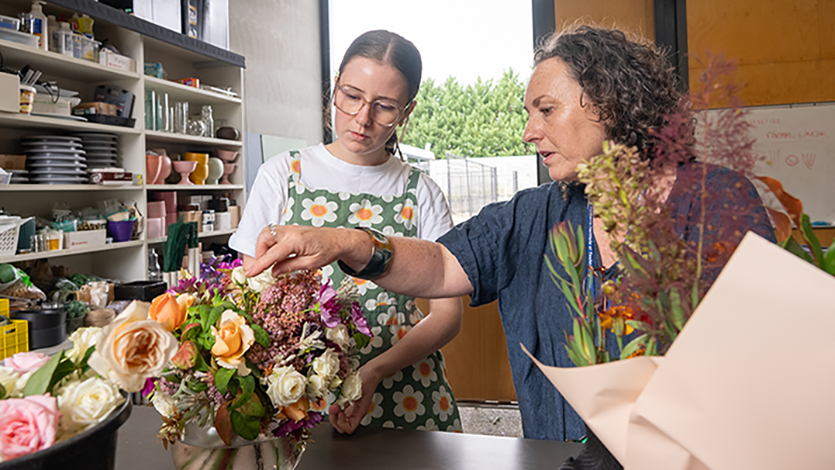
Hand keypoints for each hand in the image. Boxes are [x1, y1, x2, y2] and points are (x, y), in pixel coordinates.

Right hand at [245, 225, 366, 277]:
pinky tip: (272, 255)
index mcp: (296, 241)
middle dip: (258, 252)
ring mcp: (289, 229)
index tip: (250, 273)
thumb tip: (273, 272)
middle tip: (260, 267)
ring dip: (261, 247)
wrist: (339, 239)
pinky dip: (268, 244)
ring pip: (266, 233)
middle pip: (264, 237)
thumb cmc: (329, 250)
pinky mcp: (290, 230)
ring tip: (266, 262)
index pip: (272, 254)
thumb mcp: (311, 264)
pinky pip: (272, 234)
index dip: (259, 265)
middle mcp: (290, 232)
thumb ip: (290, 267)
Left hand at [328, 365, 380, 434]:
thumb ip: (345, 400)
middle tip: (334, 409)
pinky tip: (336, 403)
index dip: (341, 423)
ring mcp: (352, 409)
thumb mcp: (355, 390)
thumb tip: (336, 408)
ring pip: (340, 421)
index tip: (340, 412)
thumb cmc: (367, 379)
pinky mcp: (348, 404)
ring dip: (334, 416)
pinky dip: (335, 410)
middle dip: (335, 421)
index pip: (349, 429)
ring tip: (334, 406)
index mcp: (360, 412)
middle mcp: (355, 413)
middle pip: (343, 428)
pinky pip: (339, 412)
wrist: (370, 372)